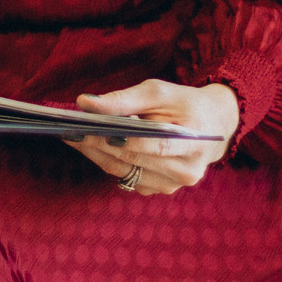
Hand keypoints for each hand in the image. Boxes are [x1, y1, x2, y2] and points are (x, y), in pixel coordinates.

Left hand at [70, 79, 240, 193]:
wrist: (212, 125)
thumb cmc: (184, 104)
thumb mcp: (159, 92)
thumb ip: (124, 99)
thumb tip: (86, 103)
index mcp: (195, 142)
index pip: (153, 145)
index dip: (119, 139)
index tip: (86, 128)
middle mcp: (187, 171)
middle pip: (134, 160)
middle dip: (98, 145)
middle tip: (69, 130)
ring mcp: (173, 185)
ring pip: (125, 172)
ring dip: (97, 155)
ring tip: (74, 136)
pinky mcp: (160, 190)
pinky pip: (126, 177)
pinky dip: (107, 162)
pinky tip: (92, 147)